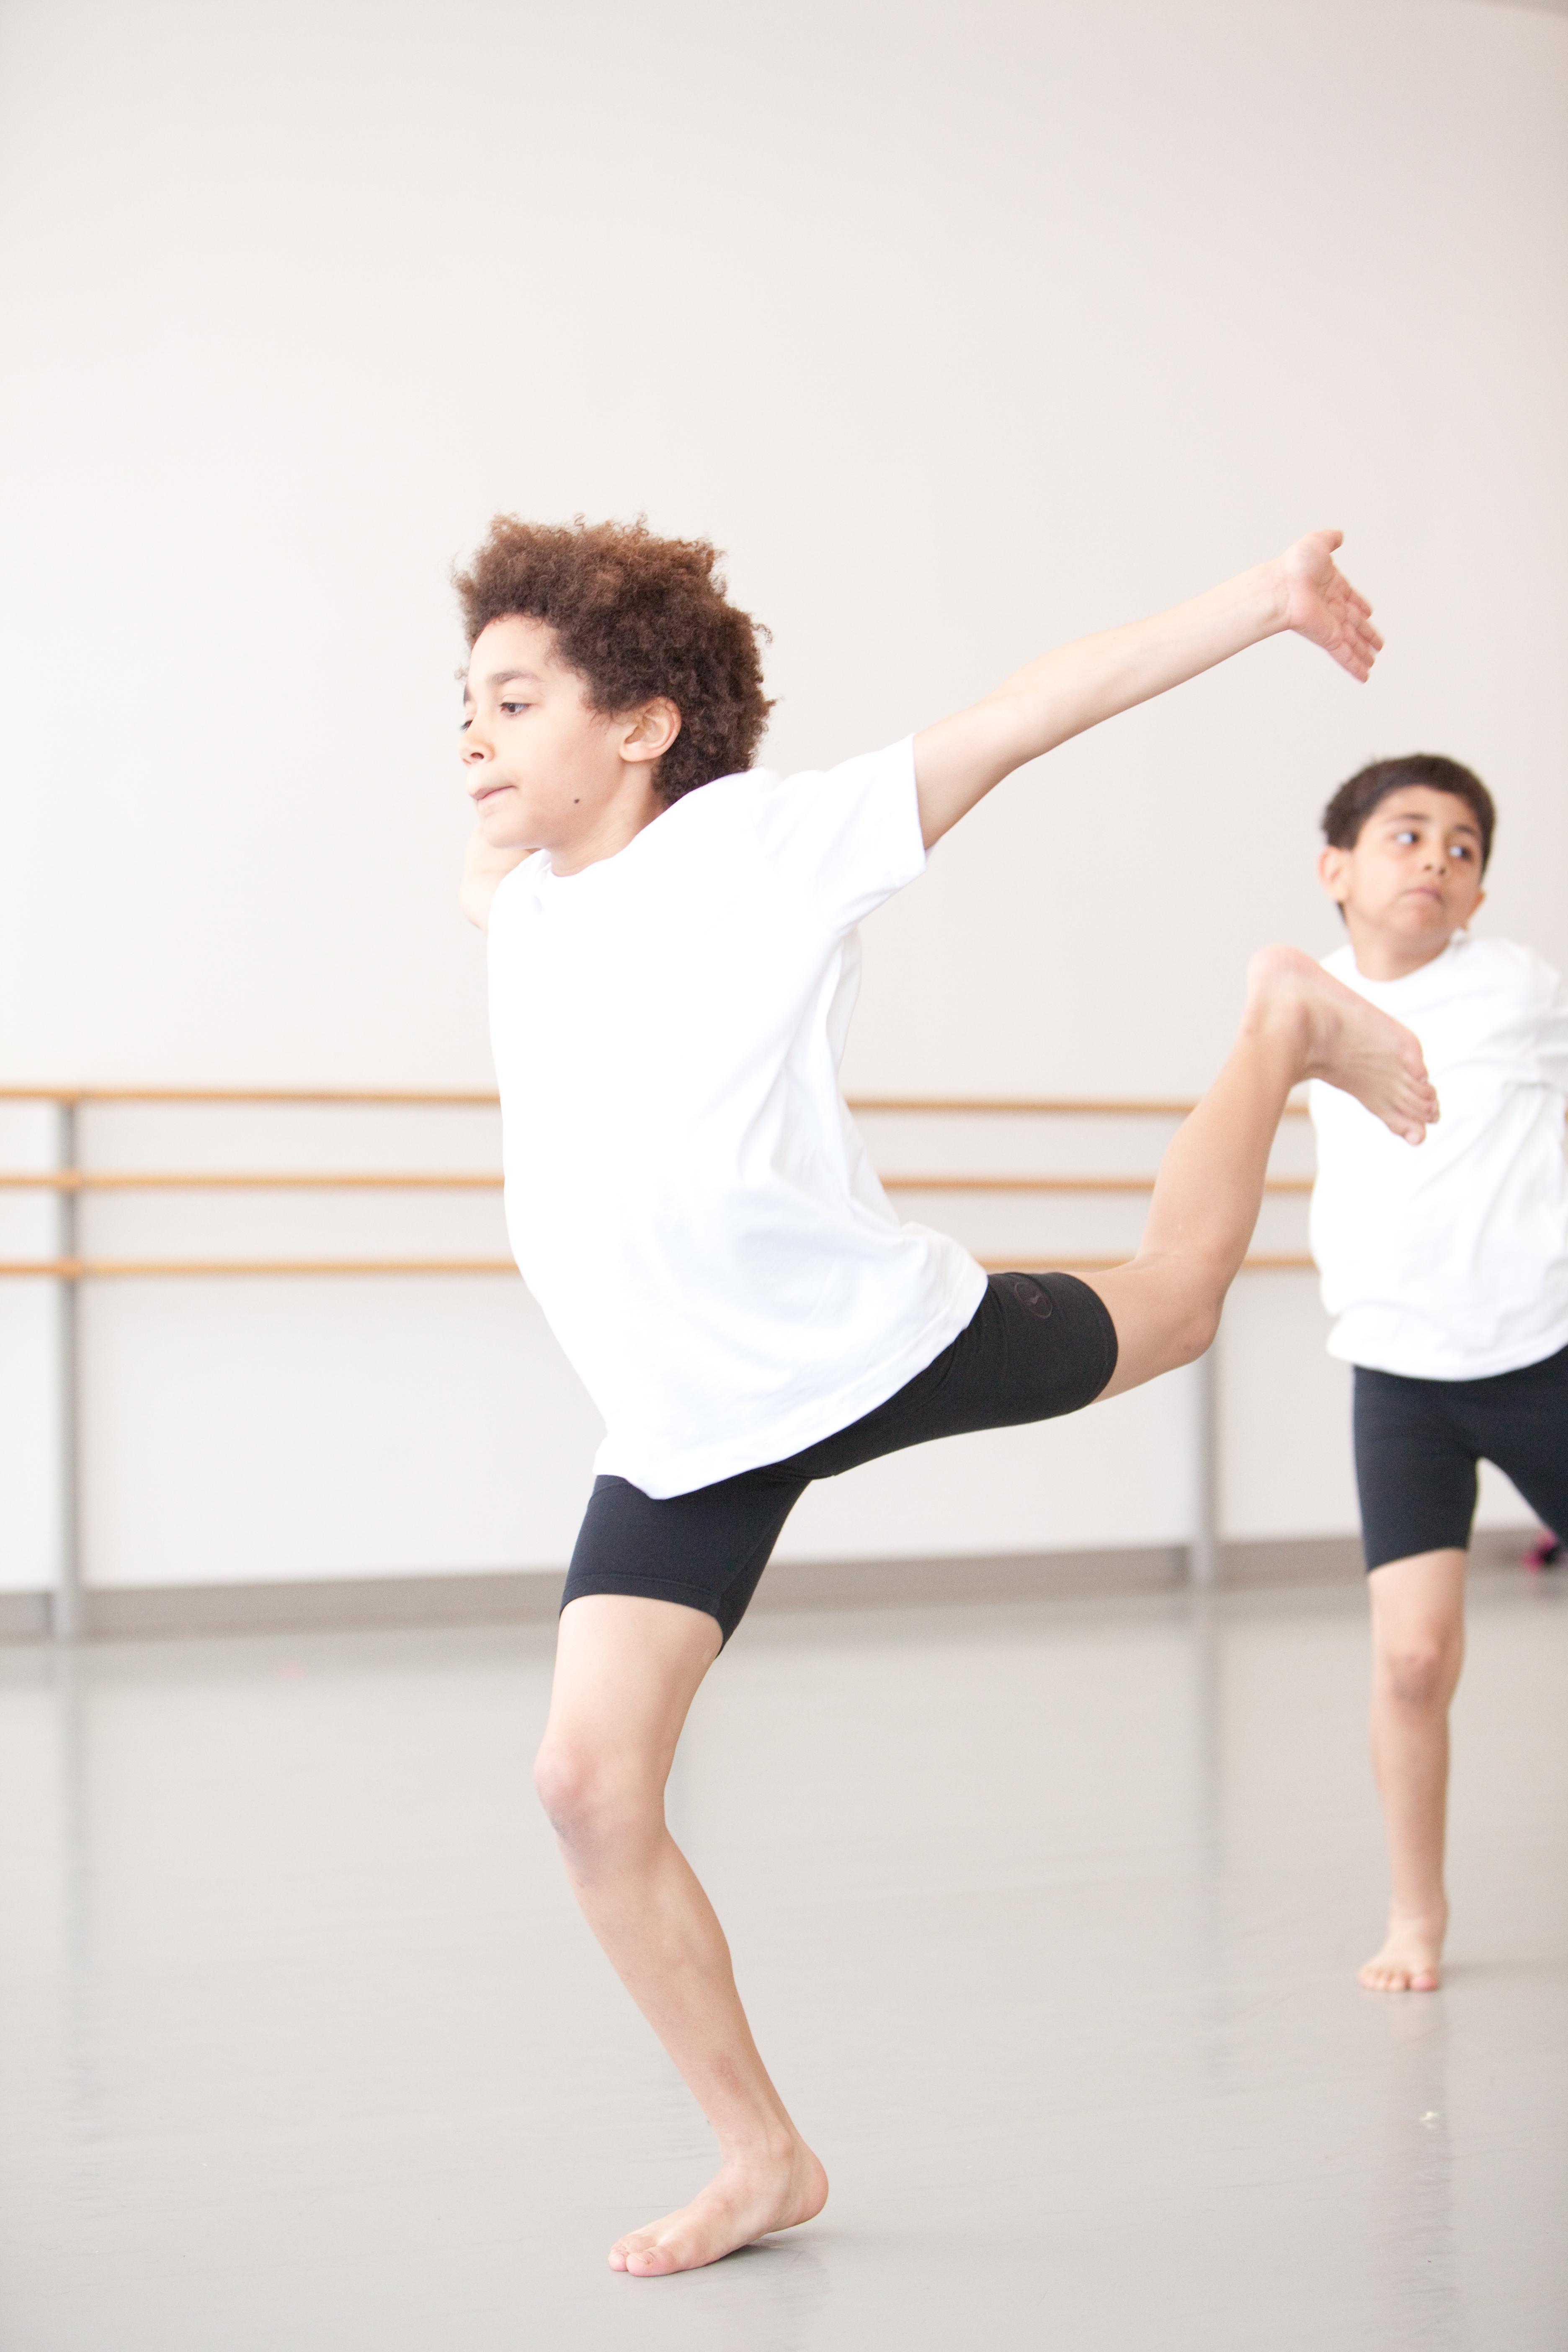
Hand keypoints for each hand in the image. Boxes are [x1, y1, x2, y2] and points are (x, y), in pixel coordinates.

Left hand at [1277, 530, 1382, 681]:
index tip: (1368, 614)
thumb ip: (1329, 539)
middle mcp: (1330, 607)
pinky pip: (1344, 654)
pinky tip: (1364, 675)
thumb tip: (1339, 535)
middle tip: (1376, 645)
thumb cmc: (1294, 566)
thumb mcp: (1317, 543)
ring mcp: (1329, 624)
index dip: (1360, 606)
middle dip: (1366, 635)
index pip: (1350, 599)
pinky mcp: (1327, 637)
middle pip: (1353, 624)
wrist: (1281, 586)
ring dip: (1363, 653)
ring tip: (1372, 662)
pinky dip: (1355, 666)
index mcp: (1330, 586)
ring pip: (1351, 642)